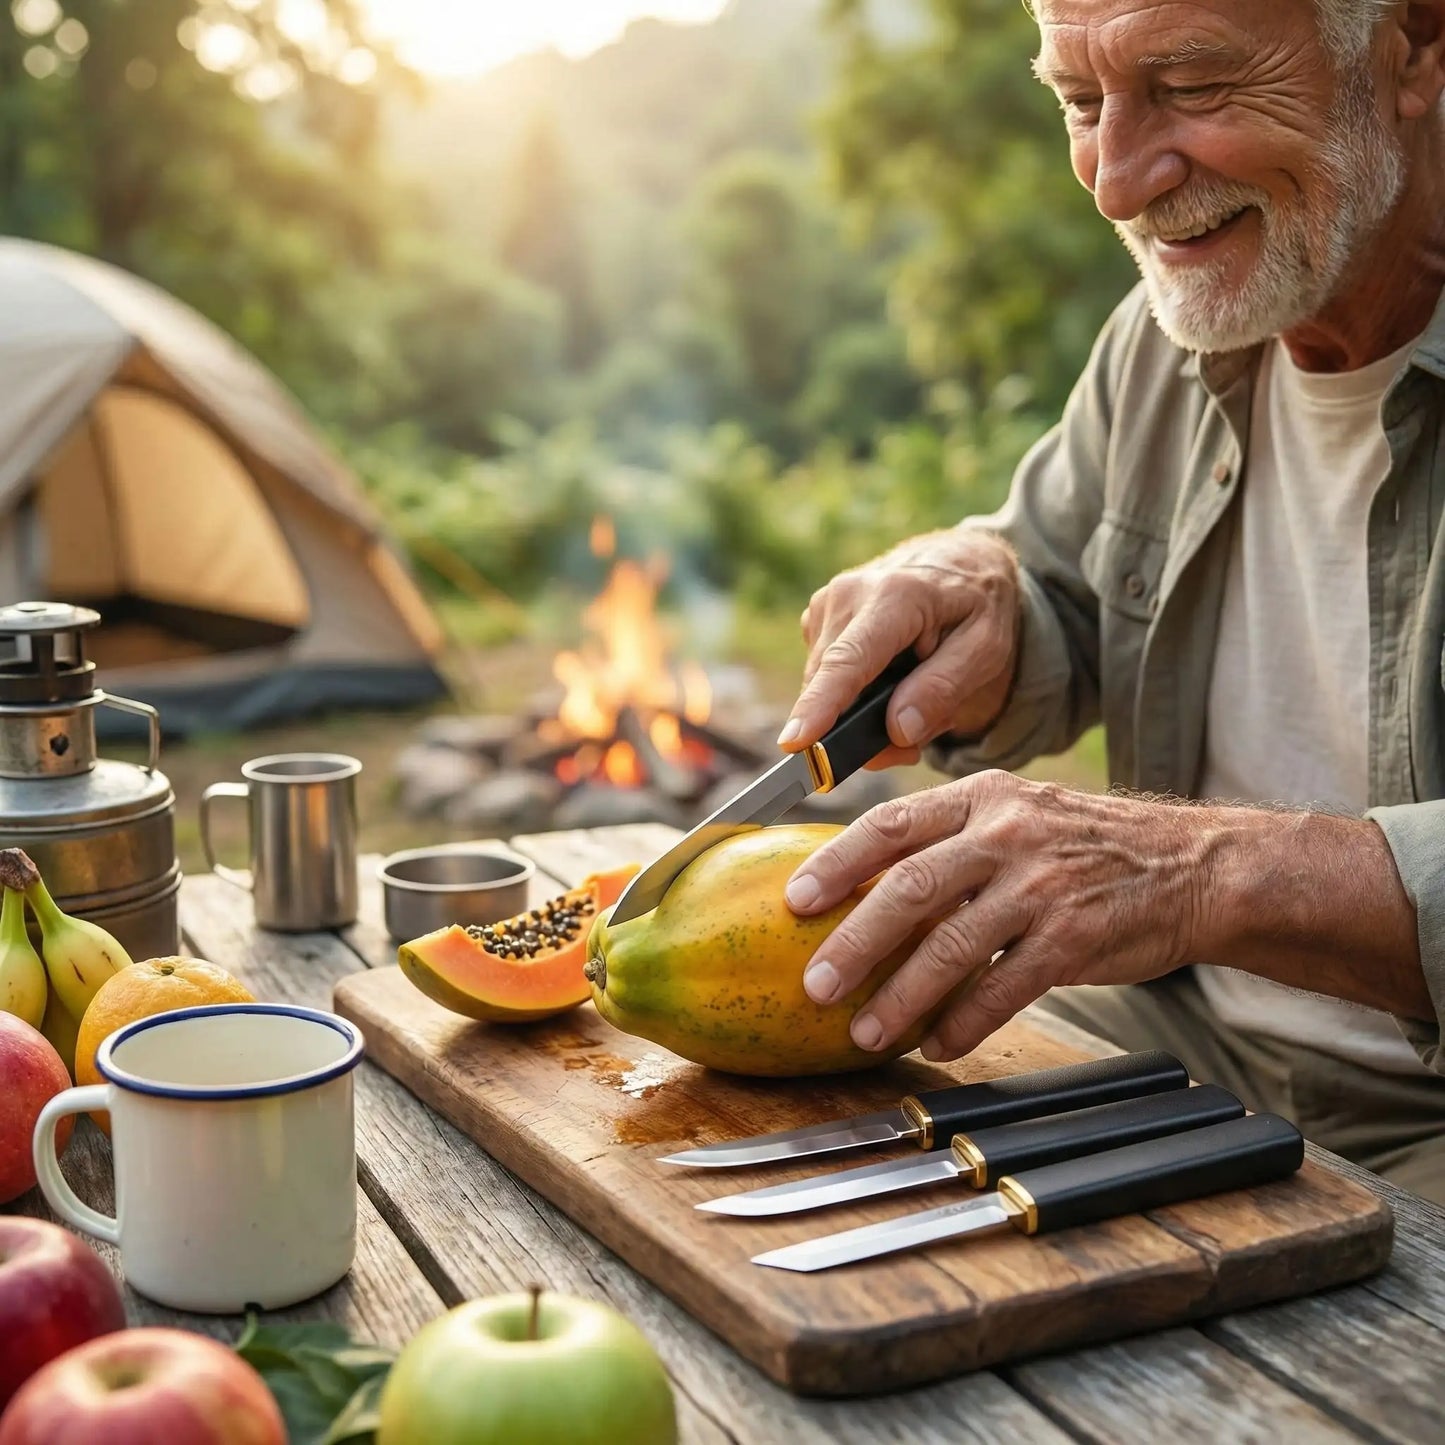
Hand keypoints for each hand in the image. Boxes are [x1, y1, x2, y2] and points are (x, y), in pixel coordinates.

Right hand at [778, 528, 1021, 764]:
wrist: (957, 561)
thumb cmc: (976, 605)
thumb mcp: (986, 648)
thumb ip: (944, 688)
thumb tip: (898, 730)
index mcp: (896, 596)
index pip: (849, 660)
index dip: (820, 705)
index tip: (795, 742)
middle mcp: (848, 595)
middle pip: (832, 685)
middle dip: (864, 729)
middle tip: (915, 742)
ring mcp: (826, 604)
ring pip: (824, 686)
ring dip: (862, 711)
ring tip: (913, 699)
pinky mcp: (817, 617)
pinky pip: (824, 676)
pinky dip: (852, 693)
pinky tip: (889, 680)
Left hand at [784, 772, 1212, 1060]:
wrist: (1195, 865)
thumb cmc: (1087, 847)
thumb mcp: (1017, 815)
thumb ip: (951, 841)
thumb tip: (864, 886)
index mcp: (983, 797)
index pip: (892, 825)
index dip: (838, 864)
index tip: (795, 899)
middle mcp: (1008, 833)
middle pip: (911, 887)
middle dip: (855, 941)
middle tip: (815, 982)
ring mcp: (1043, 885)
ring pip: (952, 944)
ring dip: (902, 995)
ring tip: (866, 1031)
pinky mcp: (1075, 936)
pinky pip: (1004, 987)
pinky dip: (965, 1021)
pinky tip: (938, 1043)